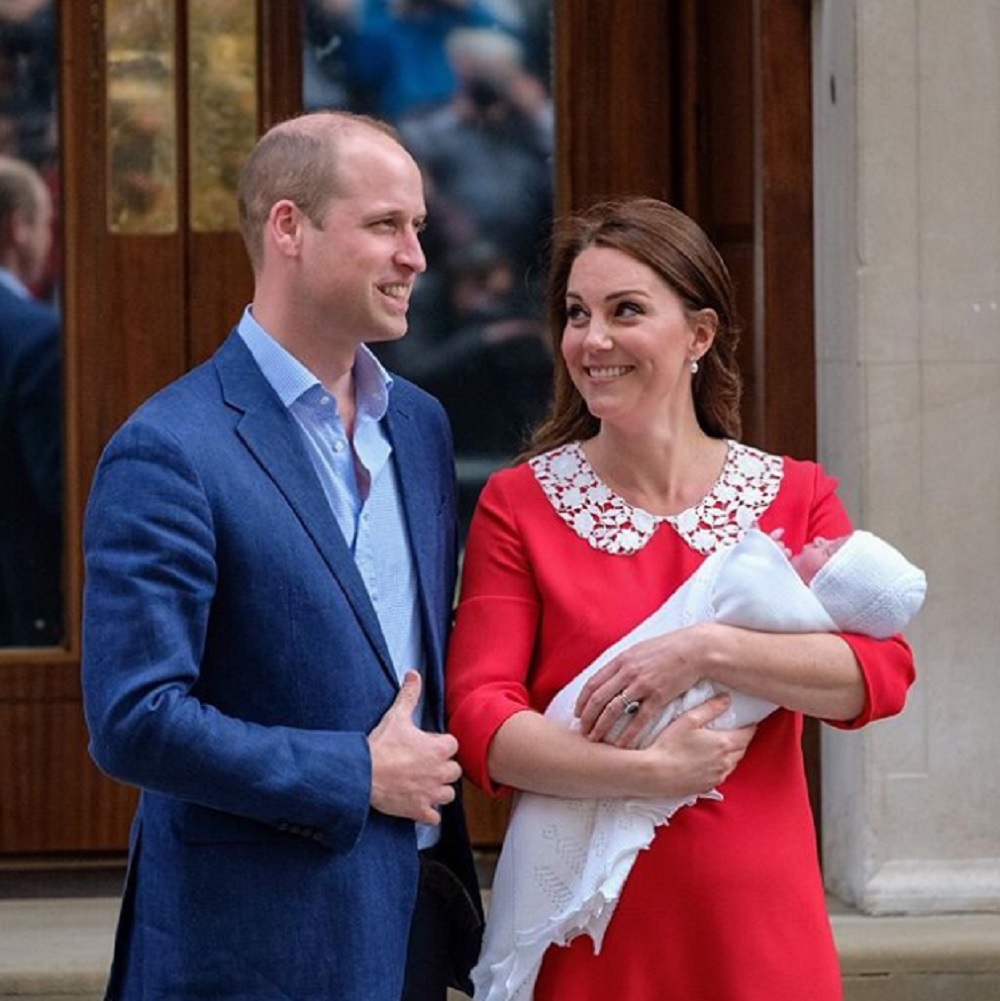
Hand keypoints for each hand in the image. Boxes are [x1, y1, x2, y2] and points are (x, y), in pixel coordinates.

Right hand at [368, 672, 461, 824]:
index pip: (453, 745)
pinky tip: (418, 804)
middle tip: (426, 765)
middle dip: (443, 768)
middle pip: (454, 771)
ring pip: (448, 795)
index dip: (441, 745)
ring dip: (439, 790)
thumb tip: (414, 674)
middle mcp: (440, 772)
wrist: (362, 774)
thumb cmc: (381, 746)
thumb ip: (409, 695)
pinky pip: (434, 817)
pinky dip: (428, 813)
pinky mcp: (419, 811)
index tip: (428, 745)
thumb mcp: (396, 716)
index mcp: (439, 749)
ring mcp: (430, 793)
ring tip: (424, 785)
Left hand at [575, 626, 705, 746]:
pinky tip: (621, 745)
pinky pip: (639, 719)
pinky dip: (628, 734)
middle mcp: (628, 672)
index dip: (582, 701)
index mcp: (621, 660)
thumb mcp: (639, 650)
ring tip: (596, 739)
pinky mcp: (659, 696)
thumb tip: (609, 676)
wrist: (694, 649)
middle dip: (587, 718)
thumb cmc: (667, 649)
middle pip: (599, 698)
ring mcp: (643, 684)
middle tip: (582, 732)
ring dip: (602, 727)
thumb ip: (623, 663)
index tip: (577, 714)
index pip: (593, 683)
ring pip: (614, 709)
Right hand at [643, 694, 755, 797]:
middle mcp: (725, 762)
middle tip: (736, 731)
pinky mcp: (708, 787)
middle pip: (742, 749)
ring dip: (732, 754)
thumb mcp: (689, 720)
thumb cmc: (670, 745)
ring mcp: (718, 776)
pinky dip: (721, 767)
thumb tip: (727, 698)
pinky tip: (710, 761)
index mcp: (724, 743)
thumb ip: (710, 708)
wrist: (656, 774)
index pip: (747, 734)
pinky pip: (722, 775)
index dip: (750, 726)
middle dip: (742, 740)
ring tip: (722, 746)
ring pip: (733, 763)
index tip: (749, 721)